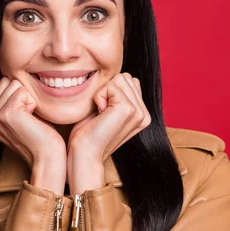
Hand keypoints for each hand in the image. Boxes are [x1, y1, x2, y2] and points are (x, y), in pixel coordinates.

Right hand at [0, 77, 66, 194]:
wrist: (45, 155)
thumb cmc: (36, 134)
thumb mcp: (16, 116)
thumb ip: (4, 100)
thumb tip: (4, 78)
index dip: (15, 94)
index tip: (21, 114)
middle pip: (4, 81)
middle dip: (21, 94)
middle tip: (26, 116)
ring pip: (13, 84)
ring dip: (27, 98)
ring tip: (29, 117)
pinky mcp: (5, 114)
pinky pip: (22, 91)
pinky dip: (32, 102)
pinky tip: (32, 118)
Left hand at [67, 73, 151, 193]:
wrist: (85, 153)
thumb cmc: (89, 132)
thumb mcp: (106, 110)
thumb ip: (117, 96)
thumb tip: (118, 76)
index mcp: (142, 113)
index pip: (128, 81)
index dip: (110, 91)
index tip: (103, 112)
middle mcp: (144, 113)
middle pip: (125, 77)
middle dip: (107, 90)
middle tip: (101, 114)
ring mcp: (139, 111)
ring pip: (119, 79)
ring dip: (103, 93)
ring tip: (101, 114)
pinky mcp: (129, 109)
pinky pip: (110, 85)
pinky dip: (99, 96)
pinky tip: (99, 114)